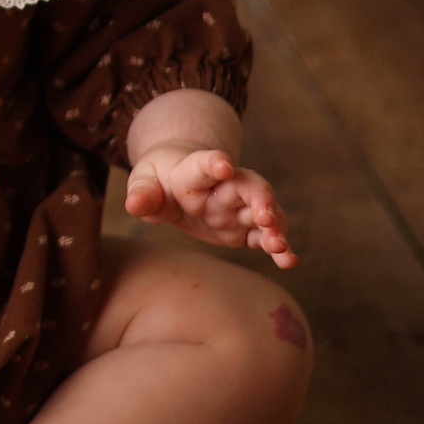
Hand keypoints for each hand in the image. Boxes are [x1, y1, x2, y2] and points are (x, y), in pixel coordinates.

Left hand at [126, 141, 295, 267]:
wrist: (180, 179)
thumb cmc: (160, 179)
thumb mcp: (144, 181)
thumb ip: (142, 193)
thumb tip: (133, 204)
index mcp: (194, 172)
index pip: (205, 164)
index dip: (214, 163)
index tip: (223, 165)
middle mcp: (224, 187)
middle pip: (247, 187)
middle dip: (260, 198)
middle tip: (265, 215)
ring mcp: (238, 207)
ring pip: (263, 213)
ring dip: (275, 227)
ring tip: (279, 245)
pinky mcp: (244, 228)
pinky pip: (264, 237)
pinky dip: (278, 248)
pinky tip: (289, 260)